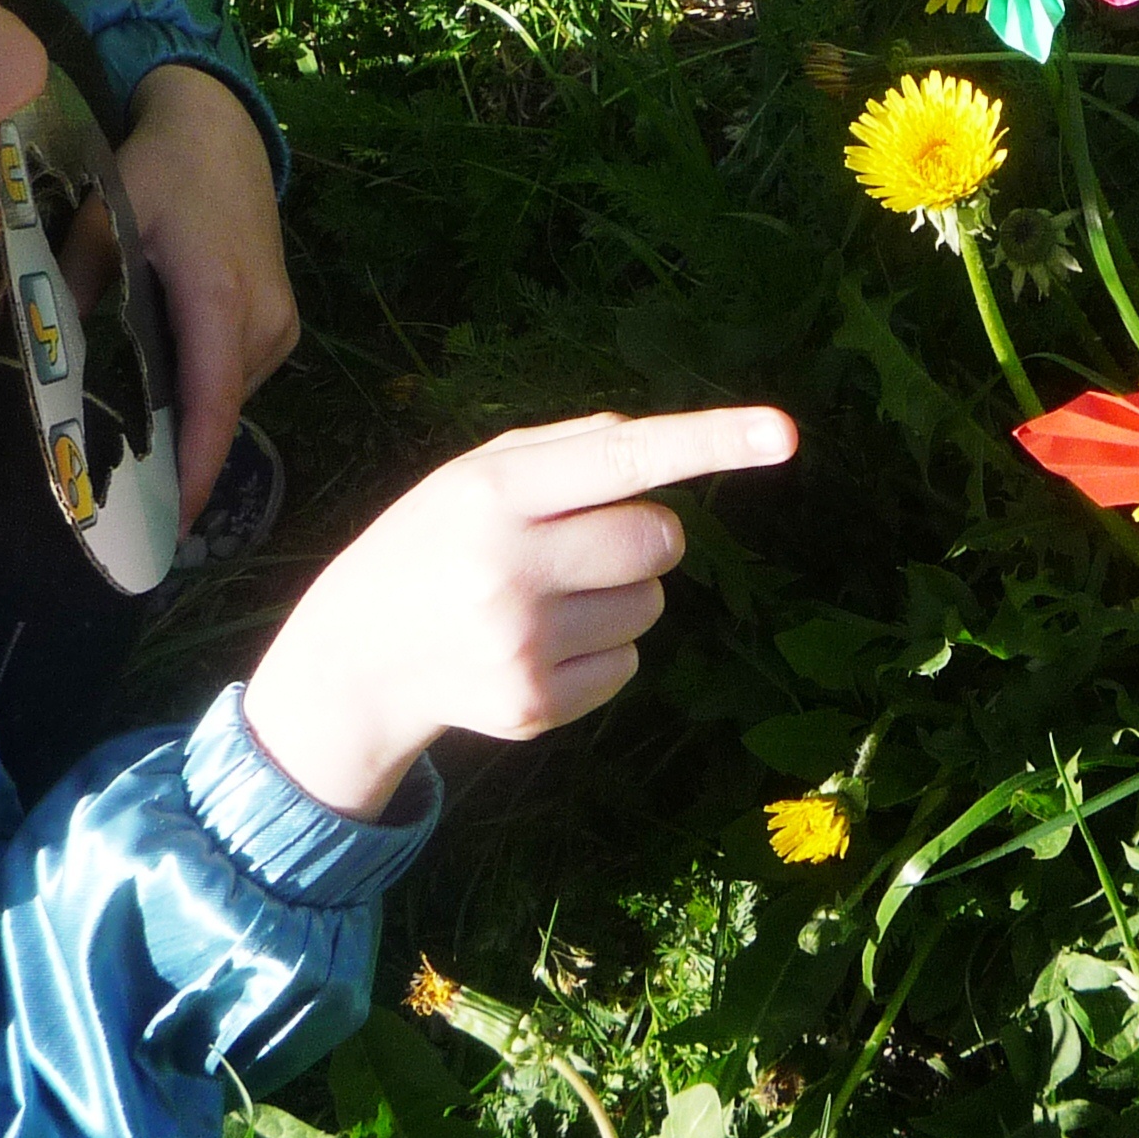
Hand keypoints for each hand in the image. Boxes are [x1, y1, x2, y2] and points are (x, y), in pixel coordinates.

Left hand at [59, 64, 296, 524]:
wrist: (220, 129)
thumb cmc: (159, 169)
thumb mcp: (106, 217)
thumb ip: (76, 285)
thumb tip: (44, 355)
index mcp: (218, 297)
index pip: (211, 405)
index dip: (196, 471)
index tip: (174, 525)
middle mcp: (263, 320)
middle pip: (216, 410)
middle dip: (178, 458)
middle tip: (125, 498)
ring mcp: (280, 323)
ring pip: (228, 396)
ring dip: (189, 420)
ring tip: (138, 450)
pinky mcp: (282, 321)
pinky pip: (237, 375)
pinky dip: (202, 391)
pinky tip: (161, 390)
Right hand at [242, 407, 798, 818]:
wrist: (353, 660)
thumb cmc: (427, 547)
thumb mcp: (467, 478)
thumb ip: (560, 448)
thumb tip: (649, 440)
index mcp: (492, 494)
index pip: (624, 459)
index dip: (710, 442)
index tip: (784, 433)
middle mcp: (509, 568)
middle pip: (659, 539)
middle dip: (645, 537)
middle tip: (580, 547)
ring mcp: (524, 644)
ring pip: (651, 606)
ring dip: (618, 596)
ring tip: (540, 601)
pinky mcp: (538, 704)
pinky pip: (629, 665)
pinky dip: (600, 652)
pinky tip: (535, 647)